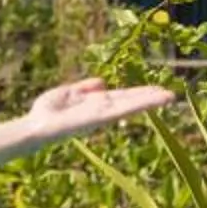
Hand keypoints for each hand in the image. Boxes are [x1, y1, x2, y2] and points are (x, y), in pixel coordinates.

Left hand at [23, 78, 175, 144]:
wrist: (35, 126)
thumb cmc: (46, 112)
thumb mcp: (67, 94)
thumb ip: (84, 88)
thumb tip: (102, 82)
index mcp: (95, 104)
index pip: (122, 97)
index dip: (139, 93)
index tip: (157, 89)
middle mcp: (102, 110)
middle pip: (129, 101)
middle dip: (149, 98)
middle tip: (171, 94)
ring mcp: (102, 115)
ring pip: (130, 106)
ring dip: (150, 101)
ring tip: (169, 96)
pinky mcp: (99, 118)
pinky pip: (121, 110)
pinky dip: (137, 105)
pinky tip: (150, 101)